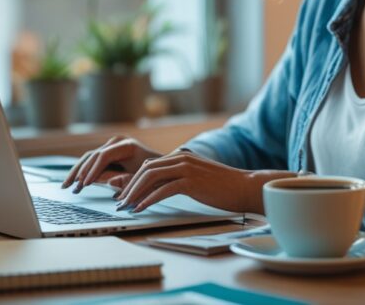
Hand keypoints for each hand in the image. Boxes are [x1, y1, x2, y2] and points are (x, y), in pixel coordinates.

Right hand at [61, 136, 161, 192]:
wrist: (161, 166)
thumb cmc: (155, 174)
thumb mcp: (142, 178)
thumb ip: (126, 181)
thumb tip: (107, 183)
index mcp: (127, 145)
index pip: (104, 156)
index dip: (93, 170)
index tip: (85, 184)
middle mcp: (117, 142)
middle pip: (93, 155)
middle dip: (81, 172)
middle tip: (71, 187)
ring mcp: (111, 146)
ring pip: (88, 157)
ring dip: (77, 172)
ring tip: (66, 186)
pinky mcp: (107, 152)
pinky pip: (91, 161)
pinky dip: (82, 171)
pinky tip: (73, 182)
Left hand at [111, 150, 295, 213]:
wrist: (246, 187)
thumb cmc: (224, 187)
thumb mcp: (198, 177)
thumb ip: (180, 176)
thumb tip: (160, 184)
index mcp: (182, 156)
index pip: (149, 165)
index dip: (134, 179)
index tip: (124, 193)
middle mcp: (181, 158)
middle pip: (146, 169)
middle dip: (129, 186)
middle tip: (119, 201)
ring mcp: (186, 168)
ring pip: (151, 177)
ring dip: (134, 192)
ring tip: (125, 206)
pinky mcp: (191, 181)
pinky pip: (163, 189)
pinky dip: (149, 199)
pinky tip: (141, 208)